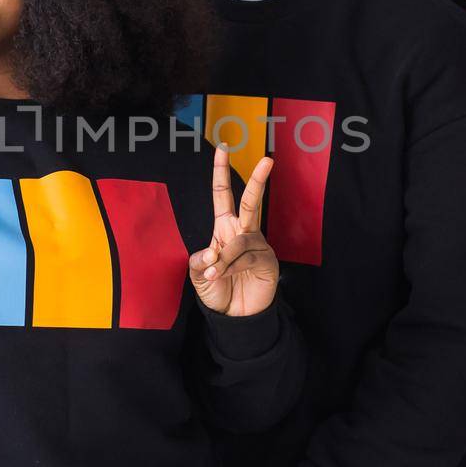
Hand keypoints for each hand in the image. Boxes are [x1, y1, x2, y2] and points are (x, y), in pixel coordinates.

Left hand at [189, 146, 278, 317]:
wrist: (234, 317)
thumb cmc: (216, 291)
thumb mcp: (197, 275)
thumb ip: (199, 260)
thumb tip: (212, 250)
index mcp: (224, 228)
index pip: (222, 195)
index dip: (221, 173)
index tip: (223, 149)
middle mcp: (242, 232)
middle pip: (249, 201)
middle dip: (259, 180)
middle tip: (268, 160)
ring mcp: (257, 245)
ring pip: (239, 240)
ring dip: (222, 259)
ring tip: (214, 275)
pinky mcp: (266, 260)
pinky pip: (246, 257)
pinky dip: (230, 267)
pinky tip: (224, 277)